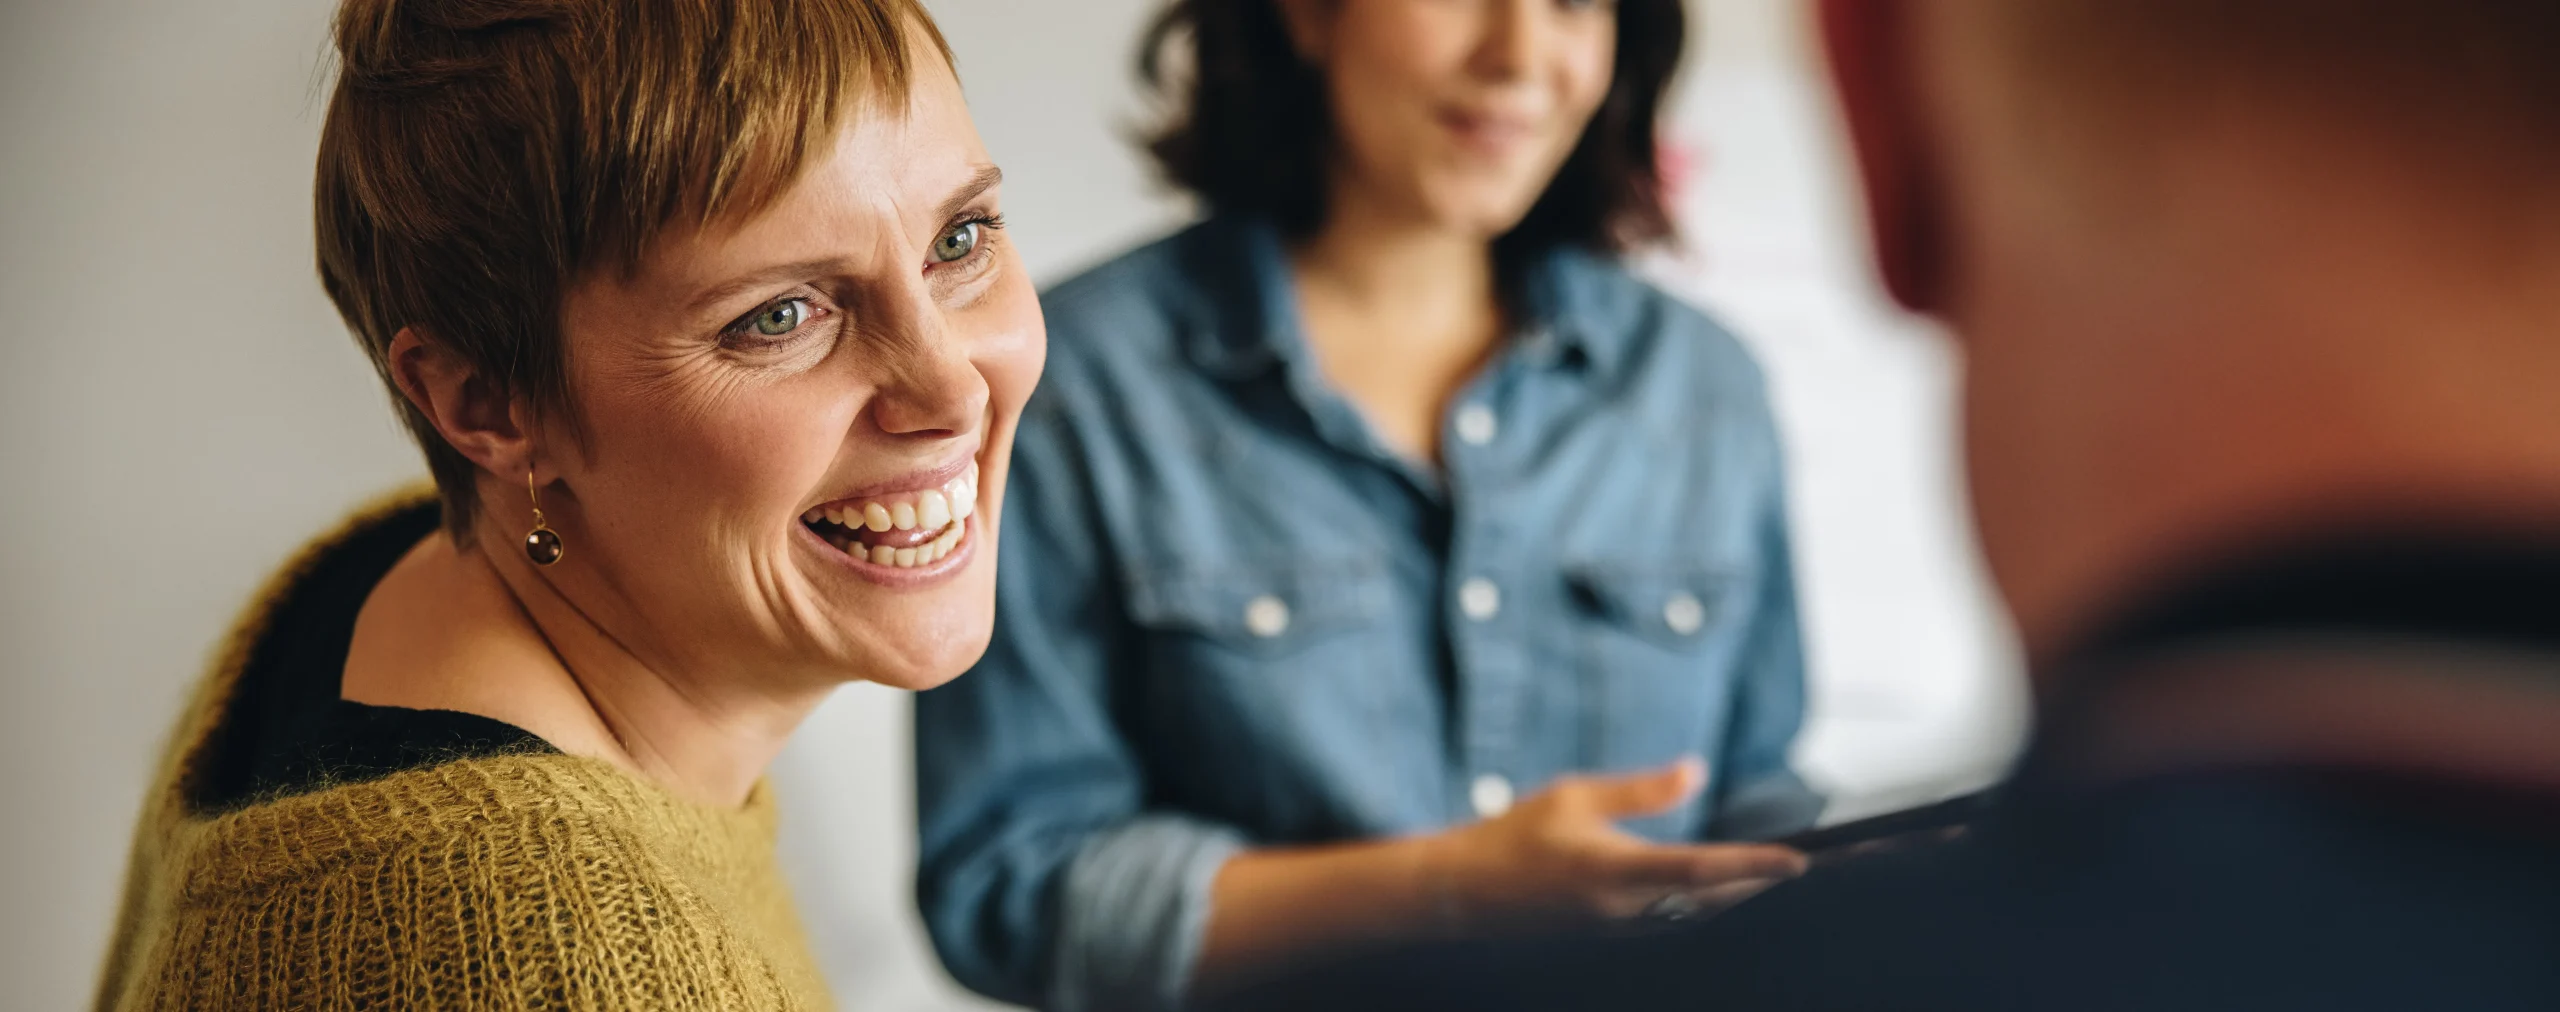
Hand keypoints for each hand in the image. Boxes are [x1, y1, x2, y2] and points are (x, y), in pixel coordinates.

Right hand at [1413, 758, 1808, 936]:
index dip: (1756, 867)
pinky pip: (1673, 922)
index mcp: (1615, 870)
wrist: (1464, 893)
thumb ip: (1641, 791)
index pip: (1704, 870)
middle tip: (1806, 866)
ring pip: (1696, 916)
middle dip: (1760, 885)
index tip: (1799, 860)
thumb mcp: (1575, 796)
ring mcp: (1618, 928)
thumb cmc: (1515, 836)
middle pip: (1713, 901)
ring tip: (1774, 876)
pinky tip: (1719, 891)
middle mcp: (1624, 908)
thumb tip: (1697, 771)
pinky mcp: (1611, 934)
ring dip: (1736, 898)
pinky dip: (1704, 905)